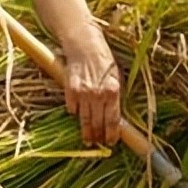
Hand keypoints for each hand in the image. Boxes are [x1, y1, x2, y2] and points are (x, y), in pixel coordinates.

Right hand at [61, 20, 121, 145]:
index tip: (111, 142)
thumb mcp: (117, 75)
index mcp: (113, 90)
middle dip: (99, 137)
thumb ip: (117, 95)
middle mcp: (98, 94)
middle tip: (99, 143)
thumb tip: (118, 117)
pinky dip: (75, 113)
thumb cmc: (104, 59)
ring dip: (87, 132)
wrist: (84, 43)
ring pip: (84, 120)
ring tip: (88, 140)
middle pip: (98, 124)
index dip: (112, 134)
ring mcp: (83, 93)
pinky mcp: (70, 90)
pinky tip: (78, 115)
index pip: (113, 120)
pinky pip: (72, 109)